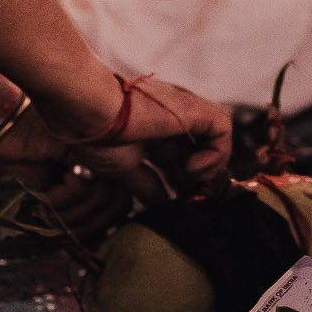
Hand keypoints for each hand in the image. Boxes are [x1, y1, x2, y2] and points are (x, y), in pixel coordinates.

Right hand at [75, 72, 232, 184]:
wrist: (89, 107)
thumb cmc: (97, 135)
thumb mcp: (124, 168)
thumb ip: (146, 185)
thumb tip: (161, 204)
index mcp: (153, 128)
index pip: (183, 155)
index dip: (183, 180)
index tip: (172, 198)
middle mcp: (172, 117)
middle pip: (203, 148)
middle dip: (199, 177)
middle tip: (184, 194)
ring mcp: (184, 111)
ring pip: (217, 138)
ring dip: (207, 167)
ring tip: (184, 178)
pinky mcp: (193, 109)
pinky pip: (222, 130)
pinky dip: (213, 155)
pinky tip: (189, 168)